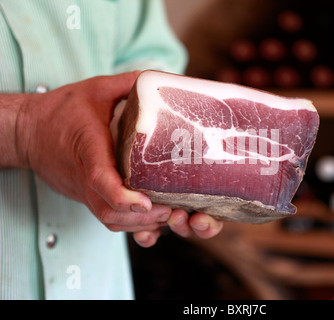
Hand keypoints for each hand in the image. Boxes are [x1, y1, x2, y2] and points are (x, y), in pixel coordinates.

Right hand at [13, 71, 222, 246]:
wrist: (29, 132)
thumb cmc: (61, 110)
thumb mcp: (95, 89)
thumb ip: (128, 84)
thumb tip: (161, 78)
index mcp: (88, 148)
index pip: (100, 178)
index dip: (122, 196)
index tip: (146, 203)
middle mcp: (84, 176)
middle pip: (109, 210)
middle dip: (141, 218)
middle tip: (171, 211)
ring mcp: (83, 190)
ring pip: (109, 220)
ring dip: (138, 225)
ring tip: (168, 217)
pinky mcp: (87, 196)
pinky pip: (107, 218)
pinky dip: (130, 224)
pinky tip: (152, 218)